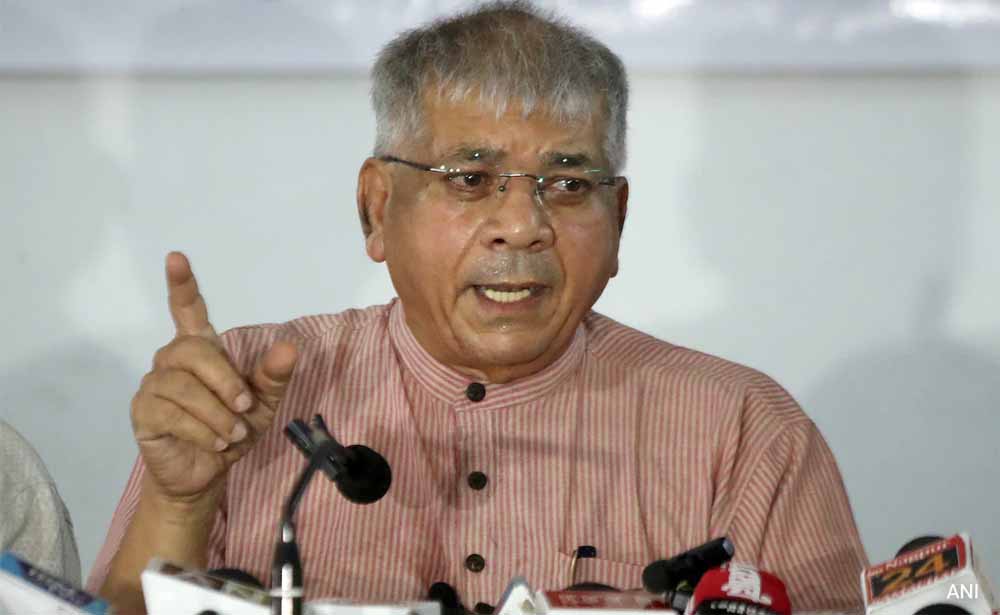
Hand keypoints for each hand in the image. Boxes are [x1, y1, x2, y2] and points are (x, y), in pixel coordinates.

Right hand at [130, 252, 297, 503]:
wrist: (206, 473)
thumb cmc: (231, 430)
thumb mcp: (262, 404)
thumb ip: (274, 376)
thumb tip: (290, 347)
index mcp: (201, 349)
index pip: (187, 309)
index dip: (182, 284)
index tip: (176, 257)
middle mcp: (172, 359)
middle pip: (195, 352)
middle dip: (225, 381)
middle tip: (245, 408)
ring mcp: (153, 385)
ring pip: (185, 388)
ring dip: (217, 415)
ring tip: (233, 435)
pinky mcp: (143, 412)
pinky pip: (172, 414)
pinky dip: (202, 431)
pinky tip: (216, 444)